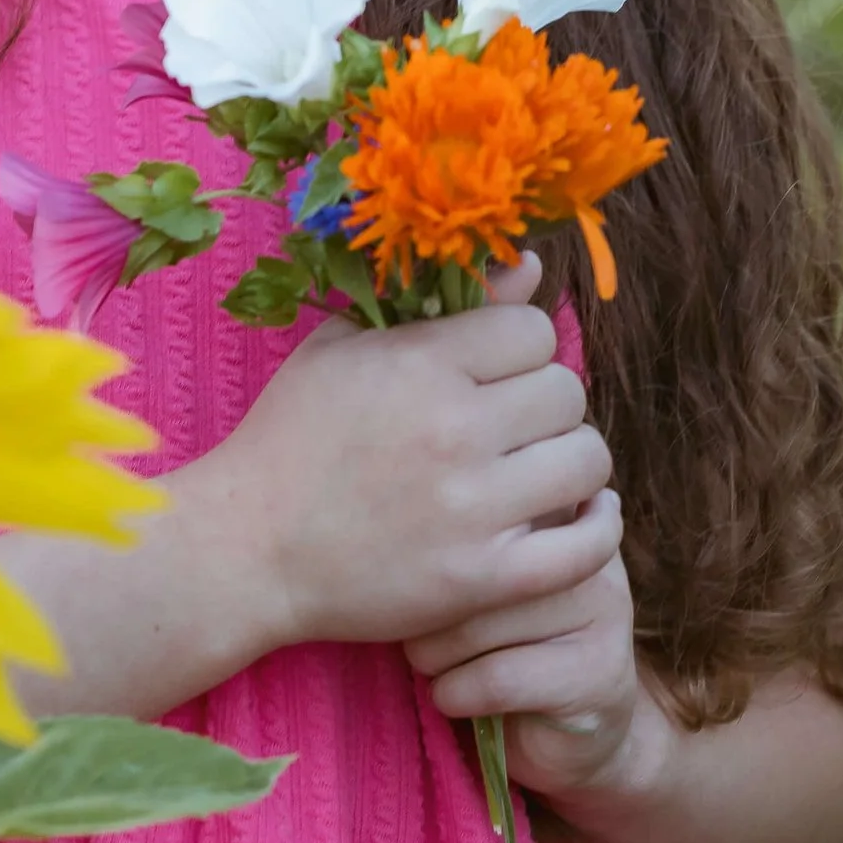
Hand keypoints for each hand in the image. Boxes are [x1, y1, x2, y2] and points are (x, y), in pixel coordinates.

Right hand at [200, 252, 612, 653]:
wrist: (246, 547)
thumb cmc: (290, 438)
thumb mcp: (344, 347)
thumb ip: (438, 303)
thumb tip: (529, 265)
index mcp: (420, 364)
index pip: (534, 330)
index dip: (519, 349)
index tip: (492, 375)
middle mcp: (454, 429)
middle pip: (567, 392)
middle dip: (544, 405)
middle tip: (511, 428)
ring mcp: (473, 508)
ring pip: (588, 461)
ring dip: (570, 463)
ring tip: (537, 472)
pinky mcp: (483, 577)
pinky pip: (586, 547)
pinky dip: (596, 529)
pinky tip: (578, 515)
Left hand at [402, 482, 670, 820]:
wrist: (572, 735)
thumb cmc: (499, 643)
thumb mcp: (476, 578)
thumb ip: (448, 536)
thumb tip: (377, 509)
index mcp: (554, 511)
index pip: (472, 506)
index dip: (424, 551)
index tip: (401, 578)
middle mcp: (586, 549)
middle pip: (465, 567)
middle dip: (422, 614)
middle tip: (419, 637)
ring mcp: (602, 608)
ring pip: (474, 625)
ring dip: (433, 659)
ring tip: (441, 666)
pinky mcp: (596, 672)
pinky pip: (495, 679)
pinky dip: (456, 694)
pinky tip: (458, 697)